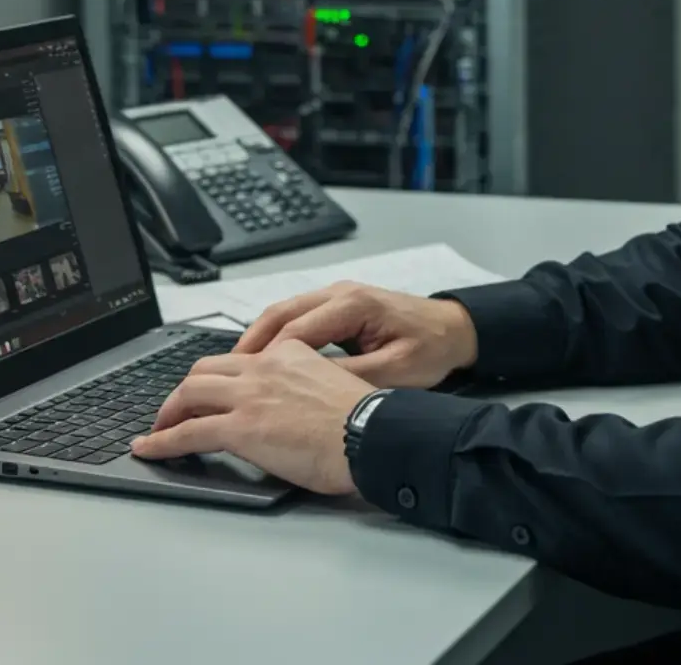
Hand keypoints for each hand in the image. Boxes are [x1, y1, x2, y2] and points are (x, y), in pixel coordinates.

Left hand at [131, 338, 370, 494]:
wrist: (372, 435)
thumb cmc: (364, 421)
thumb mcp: (335, 385)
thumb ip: (305, 385)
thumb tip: (291, 408)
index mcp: (290, 354)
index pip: (240, 359)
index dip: (219, 377)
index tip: (213, 391)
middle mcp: (264, 368)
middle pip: (205, 370)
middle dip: (184, 391)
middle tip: (177, 410)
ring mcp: (248, 397)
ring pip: (189, 393)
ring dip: (168, 412)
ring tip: (159, 429)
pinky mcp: (240, 428)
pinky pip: (187, 433)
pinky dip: (162, 442)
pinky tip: (150, 449)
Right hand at [232, 280, 476, 389]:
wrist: (456, 329)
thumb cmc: (431, 348)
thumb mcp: (396, 370)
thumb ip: (351, 377)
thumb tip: (308, 387)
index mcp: (353, 305)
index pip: (296, 330)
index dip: (267, 359)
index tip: (246, 383)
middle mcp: (339, 292)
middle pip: (279, 314)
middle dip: (249, 345)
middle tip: (224, 375)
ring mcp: (337, 295)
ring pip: (283, 313)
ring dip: (258, 340)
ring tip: (236, 370)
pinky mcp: (338, 304)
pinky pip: (296, 317)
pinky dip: (275, 337)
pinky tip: (263, 361)